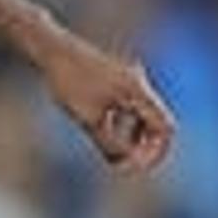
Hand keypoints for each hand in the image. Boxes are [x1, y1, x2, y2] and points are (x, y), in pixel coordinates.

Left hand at [44, 37, 176, 170]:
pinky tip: (103, 131)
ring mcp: (130, 81)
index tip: (138, 168)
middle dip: (144, 147)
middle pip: (157, 124)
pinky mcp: (118, 80)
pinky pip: (131, 107)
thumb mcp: (89, 120)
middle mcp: (140, 85)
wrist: (52, 50)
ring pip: (144, 116)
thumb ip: (109, 145)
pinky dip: (123, 123)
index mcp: (139, 93)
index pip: (165, 129)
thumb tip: (125, 165)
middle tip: (125, 165)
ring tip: (112, 151)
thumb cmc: (69, 82)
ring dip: (133, 137)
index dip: (156, 153)